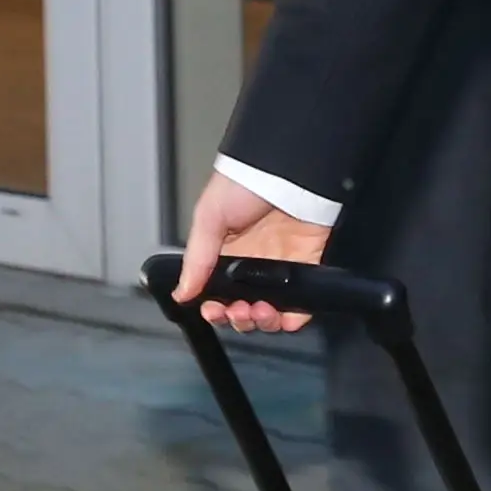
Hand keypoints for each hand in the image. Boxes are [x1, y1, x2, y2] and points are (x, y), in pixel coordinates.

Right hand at [173, 170, 330, 332]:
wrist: (287, 169)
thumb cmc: (246, 182)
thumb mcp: (209, 218)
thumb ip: (197, 259)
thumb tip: (182, 292)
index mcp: (227, 253)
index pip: (218, 293)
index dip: (215, 308)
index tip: (213, 310)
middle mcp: (253, 262)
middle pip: (244, 307)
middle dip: (238, 318)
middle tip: (236, 311)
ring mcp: (282, 265)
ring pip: (272, 309)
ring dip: (262, 321)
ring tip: (258, 311)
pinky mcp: (308, 265)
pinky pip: (303, 301)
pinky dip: (295, 315)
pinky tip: (284, 315)